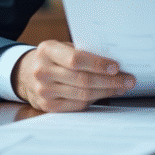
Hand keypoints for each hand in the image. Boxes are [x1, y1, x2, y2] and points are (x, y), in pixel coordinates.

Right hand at [11, 40, 135, 111]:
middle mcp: (43, 71)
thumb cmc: (52, 58)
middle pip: (82, 79)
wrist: (26, 74)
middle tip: (128, 80)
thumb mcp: (61, 47)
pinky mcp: (48, 106)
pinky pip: (77, 105)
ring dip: (106, 91)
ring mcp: (44, 91)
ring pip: (83, 94)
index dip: (98, 64)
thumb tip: (113, 62)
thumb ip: (82, 52)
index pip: (76, 59)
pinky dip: (95, 99)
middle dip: (110, 81)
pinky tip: (106, 94)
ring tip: (121, 87)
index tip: (117, 67)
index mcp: (47, 50)